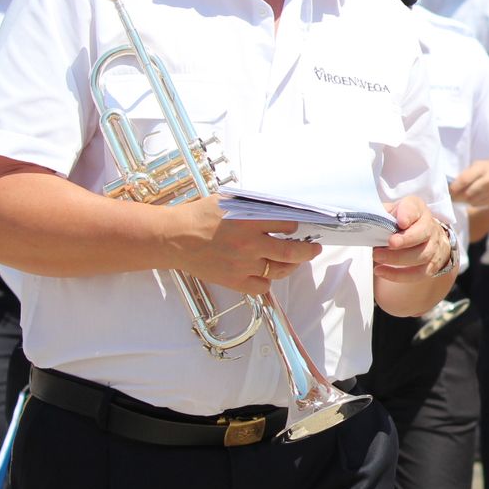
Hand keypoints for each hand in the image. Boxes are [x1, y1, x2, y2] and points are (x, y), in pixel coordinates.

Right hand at [166, 196, 320, 294]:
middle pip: (292, 252)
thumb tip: (279, 207)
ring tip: (293, 260)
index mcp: (249, 222)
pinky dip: (268, 280)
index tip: (298, 227)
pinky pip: (262, 286)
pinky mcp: (234, 281)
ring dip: (291, 266)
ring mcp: (242, 265)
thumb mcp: (228, 201)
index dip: (296, 226)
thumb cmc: (199, 216)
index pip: (288, 225)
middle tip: (315, 249)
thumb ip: (253, 205)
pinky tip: (266, 272)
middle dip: (309, 251)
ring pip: (279, 270)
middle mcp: (249, 245)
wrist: (174, 238)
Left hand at [374, 195, 454, 282]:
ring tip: (377, 258)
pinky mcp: (431, 265)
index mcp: (418, 210)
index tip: (400, 222)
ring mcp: (433, 247)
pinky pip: (418, 273)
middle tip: (388, 244)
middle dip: (405, 240)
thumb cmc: (405, 223)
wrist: (427, 235)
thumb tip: (363, 221)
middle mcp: (430, 227)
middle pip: (423, 234)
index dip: (408, 214)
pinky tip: (382, 271)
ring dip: (398, 258)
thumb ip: (382, 214)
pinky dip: (399, 275)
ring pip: (422, 255)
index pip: (415, 209)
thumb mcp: (393, 211)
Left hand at [449, 159, 488, 209]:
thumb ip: (464, 174)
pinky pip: (478, 204)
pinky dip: (472, 202)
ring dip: (464, 200)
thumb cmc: (484, 169)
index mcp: (482, 168)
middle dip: (457, 196)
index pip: (465, 179)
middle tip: (452, 197)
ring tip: (462, 196)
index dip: (454, 187)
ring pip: (472, 200)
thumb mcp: (475, 166)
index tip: (448, 191)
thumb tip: (449, 186)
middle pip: (468, 193)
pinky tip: (473, 197)